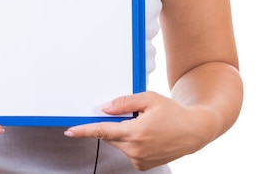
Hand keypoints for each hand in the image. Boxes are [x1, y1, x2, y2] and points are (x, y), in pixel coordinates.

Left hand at [64, 91, 216, 170]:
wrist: (194, 131)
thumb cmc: (173, 112)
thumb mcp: (149, 99)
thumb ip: (124, 103)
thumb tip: (104, 108)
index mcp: (135, 132)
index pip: (103, 131)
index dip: (84, 131)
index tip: (70, 131)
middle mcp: (136, 150)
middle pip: (110, 136)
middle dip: (113, 124)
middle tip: (132, 115)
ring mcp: (140, 160)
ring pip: (119, 143)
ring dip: (124, 133)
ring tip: (145, 125)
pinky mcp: (143, 166)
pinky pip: (128, 151)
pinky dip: (132, 142)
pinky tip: (148, 135)